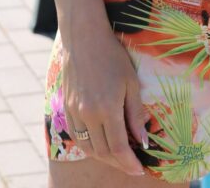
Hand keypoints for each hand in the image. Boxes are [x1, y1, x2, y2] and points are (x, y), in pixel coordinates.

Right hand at [62, 27, 147, 175]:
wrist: (84, 39)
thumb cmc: (112, 56)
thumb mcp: (131, 82)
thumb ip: (135, 113)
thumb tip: (142, 141)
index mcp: (106, 108)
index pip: (118, 147)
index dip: (129, 162)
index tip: (140, 170)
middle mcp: (88, 114)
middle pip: (102, 152)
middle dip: (118, 162)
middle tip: (132, 164)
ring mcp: (74, 112)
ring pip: (88, 147)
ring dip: (103, 157)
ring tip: (118, 156)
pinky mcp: (66, 108)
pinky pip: (77, 136)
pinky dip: (89, 145)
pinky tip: (100, 142)